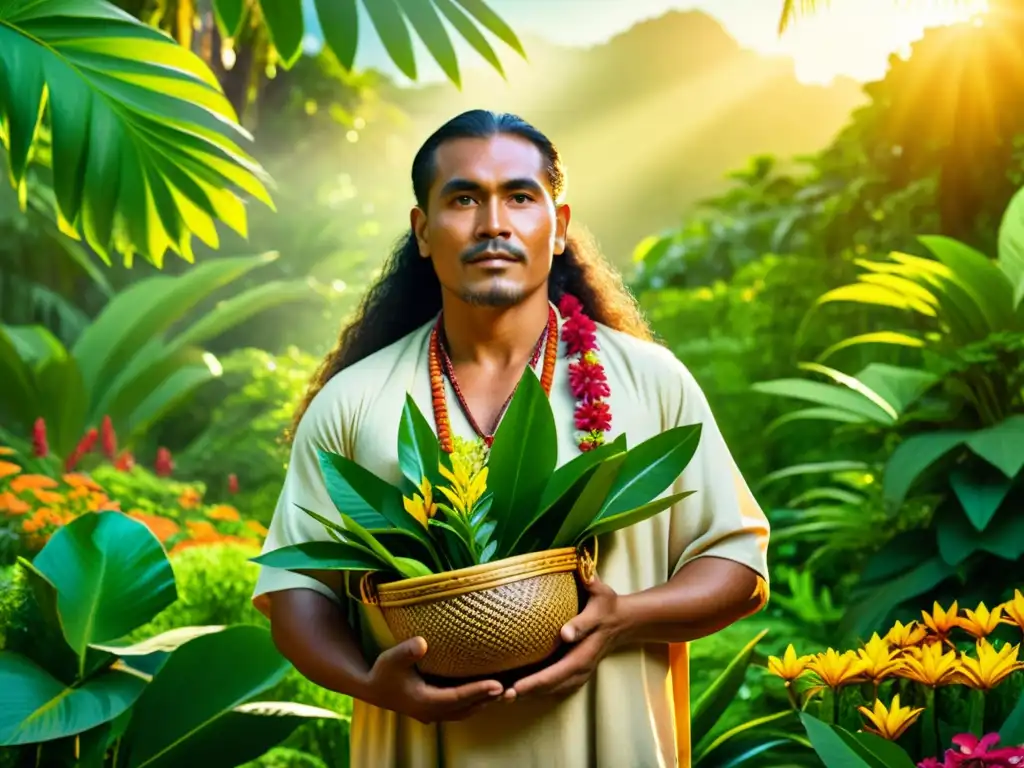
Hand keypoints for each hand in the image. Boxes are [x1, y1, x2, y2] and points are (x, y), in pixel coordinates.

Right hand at [365, 637, 503, 722]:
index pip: (458, 698)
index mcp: (425, 702)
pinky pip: (461, 710)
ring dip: (484, 703)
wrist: (372, 688)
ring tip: (505, 690)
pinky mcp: (435, 710)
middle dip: (488, 699)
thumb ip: (406, 651)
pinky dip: (475, 702)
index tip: (498, 685)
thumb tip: (422, 643)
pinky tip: (487, 692)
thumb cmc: (383, 671)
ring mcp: (434, 714)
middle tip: (512, 688)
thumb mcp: (391, 658)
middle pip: (467, 708)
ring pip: (466, 712)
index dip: (479, 691)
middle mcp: (432, 712)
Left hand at [507, 574, 625, 700]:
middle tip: (502, 695)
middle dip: (528, 690)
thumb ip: (585, 607)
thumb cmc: (605, 604)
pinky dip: (535, 689)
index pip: (561, 670)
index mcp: (587, 650)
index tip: (518, 686)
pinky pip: (554, 686)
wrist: (622, 621)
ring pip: (552, 689)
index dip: (539, 680)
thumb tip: (565, 631)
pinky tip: (515, 688)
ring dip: (529, 693)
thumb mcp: (600, 597)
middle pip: (553, 684)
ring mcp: (579, 673)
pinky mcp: (574, 674)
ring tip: (503, 696)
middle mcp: (582, 666)